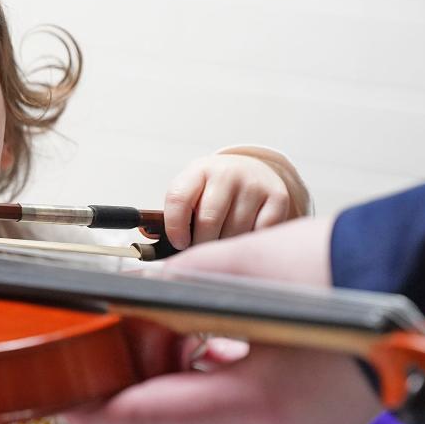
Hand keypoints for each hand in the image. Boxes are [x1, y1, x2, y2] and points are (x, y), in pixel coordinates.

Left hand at [68, 218, 381, 423]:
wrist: (416, 271)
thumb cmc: (337, 267)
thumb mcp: (237, 266)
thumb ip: (171, 286)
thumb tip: (133, 296)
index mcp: (259, 399)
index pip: (154, 413)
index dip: (102, 410)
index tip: (69, 405)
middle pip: (183, 412)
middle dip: (149, 376)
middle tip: (126, 341)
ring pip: (216, 411)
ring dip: (188, 376)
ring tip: (176, 334)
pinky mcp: (319, 421)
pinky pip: (251, 410)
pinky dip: (226, 380)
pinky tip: (219, 346)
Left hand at [161, 154, 293, 249]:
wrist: (252, 171)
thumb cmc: (213, 191)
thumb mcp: (191, 192)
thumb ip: (172, 213)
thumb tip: (147, 232)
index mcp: (198, 171)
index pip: (178, 199)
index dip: (175, 227)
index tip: (179, 243)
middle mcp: (227, 173)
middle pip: (208, 221)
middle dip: (201, 245)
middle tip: (202, 252)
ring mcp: (254, 185)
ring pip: (234, 232)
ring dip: (225, 247)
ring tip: (222, 245)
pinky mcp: (277, 198)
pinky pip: (259, 233)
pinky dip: (249, 244)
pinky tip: (243, 239)